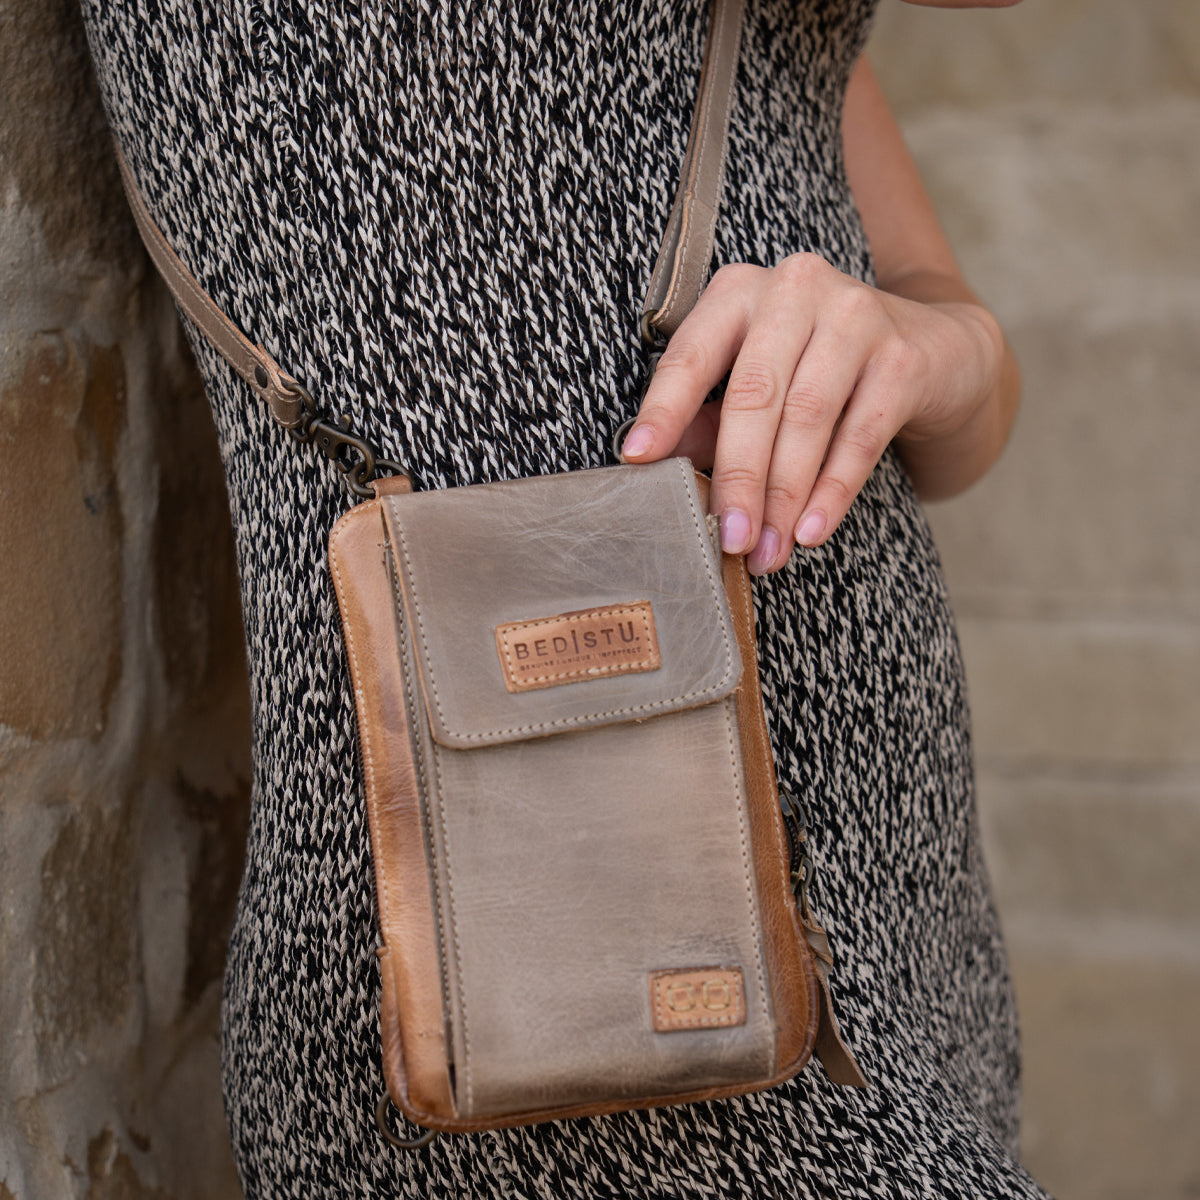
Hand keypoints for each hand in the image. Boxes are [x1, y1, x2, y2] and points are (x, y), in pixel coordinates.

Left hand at [621, 252, 1004, 573]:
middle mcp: (794, 288)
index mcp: (740, 292)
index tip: (638, 459)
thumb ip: (708, 420)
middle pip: (754, 395)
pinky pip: (860, 435)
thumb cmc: (821, 372)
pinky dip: (833, 490)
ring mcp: (855, 314)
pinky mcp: (902, 356)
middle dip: (738, 477)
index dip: (664, 409)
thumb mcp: (758, 385)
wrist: (935, 351)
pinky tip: (812, 531)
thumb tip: (658, 464)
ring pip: (807, 418)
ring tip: (767, 551)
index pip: (692, 354)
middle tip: (727, 538)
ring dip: (784, 496)